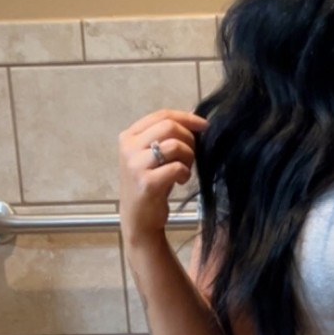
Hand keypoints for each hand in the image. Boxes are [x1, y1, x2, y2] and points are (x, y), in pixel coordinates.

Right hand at [118, 108, 204, 249]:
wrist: (138, 219)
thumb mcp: (152, 156)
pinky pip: (176, 167)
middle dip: (189, 139)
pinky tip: (180, 181)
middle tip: (192, 155)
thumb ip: (166, 137)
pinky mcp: (147, 183)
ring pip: (174, 145)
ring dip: (188, 157)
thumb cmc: (149, 185)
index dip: (186, 117)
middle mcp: (128, 148)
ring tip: (185, 170)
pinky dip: (185, 173)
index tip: (204, 126)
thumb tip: (193, 118)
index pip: (161, 115)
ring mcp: (135, 165)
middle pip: (169, 126)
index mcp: (128, 136)